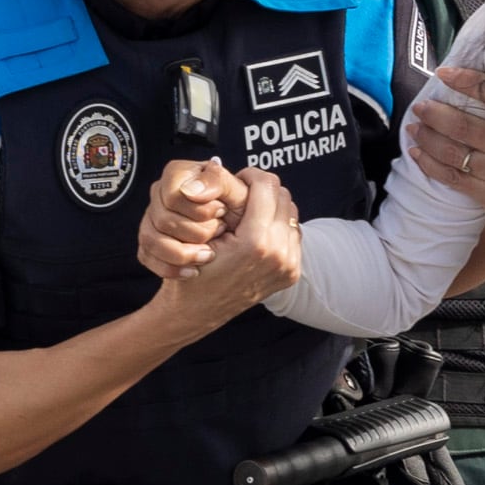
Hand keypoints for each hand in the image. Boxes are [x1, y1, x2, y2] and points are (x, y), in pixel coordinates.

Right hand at [139, 157, 246, 280]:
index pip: (174, 193)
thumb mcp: (241, 197)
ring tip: (209, 255)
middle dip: (197, 233)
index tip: (221, 213)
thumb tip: (192, 190)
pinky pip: (146, 255)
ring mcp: (152, 219)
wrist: (230, 261)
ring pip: (151, 238)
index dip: (200, 209)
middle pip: (163, 218)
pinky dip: (173, 268)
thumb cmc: (241, 224)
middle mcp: (163, 193)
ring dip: (185, 254)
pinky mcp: (147, 243)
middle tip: (220, 233)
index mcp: (183, 175)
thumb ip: (221, 183)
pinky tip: (193, 269)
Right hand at [155, 169, 298, 332]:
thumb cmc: (191, 271)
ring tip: (248, 215)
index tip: (238, 180)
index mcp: (256, 241)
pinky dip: (277, 226)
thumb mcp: (201, 230)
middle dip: (262, 191)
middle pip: (283, 196)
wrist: (196, 312)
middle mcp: (279, 254)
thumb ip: (224, 198)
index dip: (250, 176)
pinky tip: (256, 231)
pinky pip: (293, 233)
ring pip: (290, 212)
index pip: (267, 185)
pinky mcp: (291, 273)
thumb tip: (233, 172)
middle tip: (241, 196)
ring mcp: (288, 266)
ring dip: (272, 208)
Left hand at [407, 66, 484, 219]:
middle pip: (463, 126)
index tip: (442, 74)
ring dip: (427, 138)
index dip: (466, 81)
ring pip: (452, 152)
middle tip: (420, 108)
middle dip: (434, 115)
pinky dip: (428, 163)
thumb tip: (455, 78)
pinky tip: (417, 153)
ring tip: (415, 129)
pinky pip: (451, 176)